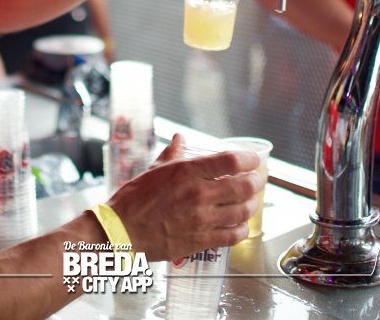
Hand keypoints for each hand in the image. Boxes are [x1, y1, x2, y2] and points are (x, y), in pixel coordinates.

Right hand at [108, 134, 260, 260]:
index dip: (249, 159)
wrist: (121, 230)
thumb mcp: (154, 169)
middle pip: (245, 186)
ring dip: (251, 205)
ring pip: (243, 211)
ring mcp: (202, 219)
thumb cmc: (134, 199)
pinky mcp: (201, 240)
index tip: (253, 160)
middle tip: (257, 181)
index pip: (231, 161)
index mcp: (188, 172)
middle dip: (257, 182)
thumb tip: (180, 138)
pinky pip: (233, 235)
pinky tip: (240, 225)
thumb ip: (172, 153)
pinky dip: (242, 229)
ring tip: (250, 202)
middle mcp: (199, 194)